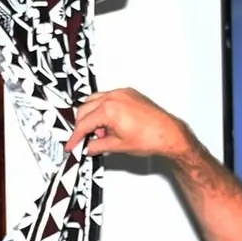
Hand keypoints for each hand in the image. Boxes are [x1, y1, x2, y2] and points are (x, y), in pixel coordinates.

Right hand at [66, 88, 193, 159]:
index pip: (84, 124)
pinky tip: (109, 123)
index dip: (76, 137)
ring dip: (92, 115)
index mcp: (109, 109)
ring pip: (95, 100)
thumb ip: (98, 146)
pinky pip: (109, 97)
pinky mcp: (130, 93)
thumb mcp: (118, 146)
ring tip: (100, 133)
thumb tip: (89, 147)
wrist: (169, 133)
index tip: (72, 145)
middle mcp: (114, 97)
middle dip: (82, 125)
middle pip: (85, 109)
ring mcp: (122, 93)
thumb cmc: (150, 138)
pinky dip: (104, 108)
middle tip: (84, 140)